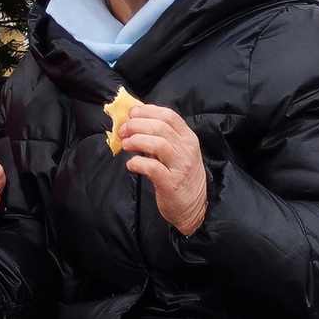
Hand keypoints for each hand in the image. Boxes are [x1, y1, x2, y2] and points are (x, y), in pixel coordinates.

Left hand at [115, 99, 207, 236]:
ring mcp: (180, 167)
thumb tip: (135, 122)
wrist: (196, 206)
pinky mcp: (171, 184)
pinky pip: (152, 168)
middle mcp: (186, 149)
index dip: (147, 111)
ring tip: (125, 145)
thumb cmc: (182, 176)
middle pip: (160, 127)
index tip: (132, 113)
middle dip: (137, 125)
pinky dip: (138, 163)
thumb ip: (162, 137)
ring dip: (136, 141)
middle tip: (123, 130)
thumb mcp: (179, 152)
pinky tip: (130, 164)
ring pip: (158, 144)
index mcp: (188, 138)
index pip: (169, 115)